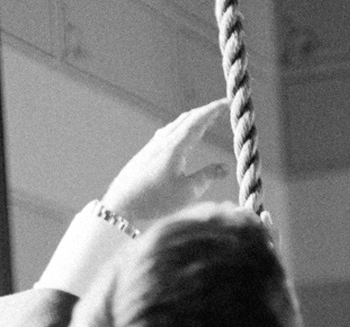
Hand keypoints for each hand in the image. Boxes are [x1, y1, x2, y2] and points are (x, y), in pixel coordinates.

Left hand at [100, 100, 230, 229]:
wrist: (123, 203)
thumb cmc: (155, 199)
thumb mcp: (187, 192)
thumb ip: (207, 177)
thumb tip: (225, 167)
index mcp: (176, 146)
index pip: (198, 120)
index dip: (213, 109)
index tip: (226, 101)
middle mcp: (164, 140)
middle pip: (187, 118)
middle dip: (205, 111)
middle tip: (221, 109)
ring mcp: (154, 144)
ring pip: (177, 123)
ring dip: (193, 118)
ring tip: (205, 120)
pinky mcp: (148, 151)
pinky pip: (169, 131)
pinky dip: (182, 127)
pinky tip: (181, 133)